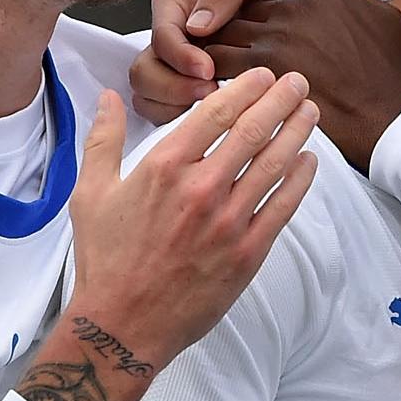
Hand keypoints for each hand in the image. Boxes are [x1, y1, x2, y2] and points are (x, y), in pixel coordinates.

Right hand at [14, 74, 317, 400]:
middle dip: (280, 100)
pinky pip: (282, 207)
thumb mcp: (91, 193)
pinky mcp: (248, 252)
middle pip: (252, 130)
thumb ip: (103, 139)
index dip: (246, 89)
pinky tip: (308, 162)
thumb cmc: (105, 259)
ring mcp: (229, 221)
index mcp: (163, 167)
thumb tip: (110, 97)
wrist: (123, 324)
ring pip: (274, 164)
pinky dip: (299, 180)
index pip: (216, 113)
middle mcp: (201, 188)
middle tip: (298, 83)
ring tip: (310, 113)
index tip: (263, 76)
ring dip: (296, 133)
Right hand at [139, 0, 340, 114]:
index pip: (161, 29)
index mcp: (185, 2)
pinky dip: (183, 122)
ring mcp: (182, 68)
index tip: (207, 69)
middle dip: (172, 85)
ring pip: (150, 95)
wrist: (325, 14)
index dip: (177, 52)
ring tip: (216, 110)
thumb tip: (196, 24)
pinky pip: (167, 114)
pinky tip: (218, 123)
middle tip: (209, 93)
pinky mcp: (193, 95)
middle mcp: (179, 37)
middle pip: (146, 67)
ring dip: (175, 105)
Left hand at [205, 0, 400, 169]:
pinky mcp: (270, 69)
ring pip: (223, 35)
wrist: (398, 117)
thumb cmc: (394, 75)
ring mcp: (282, 34)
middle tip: (209, 55)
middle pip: (238, 10)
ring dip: (210, 56)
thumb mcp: (379, 17)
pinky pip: (221, 66)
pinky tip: (210, 93)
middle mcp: (296, 4)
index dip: (241, 5)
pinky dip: (210, 78)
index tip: (234, 24)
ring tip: (202, 76)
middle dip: (223, 33)